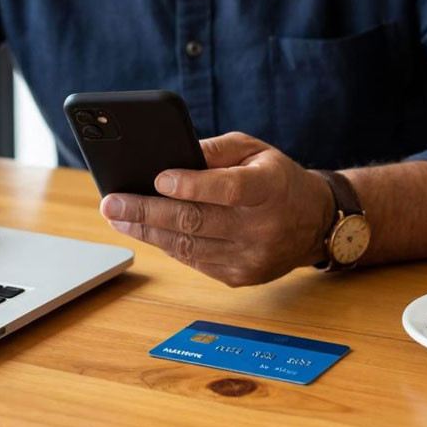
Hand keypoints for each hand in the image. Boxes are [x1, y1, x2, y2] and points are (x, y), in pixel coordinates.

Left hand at [99, 132, 335, 286]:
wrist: (314, 223)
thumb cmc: (276, 178)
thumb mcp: (255, 149)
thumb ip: (216, 150)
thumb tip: (173, 157)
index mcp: (269, 189)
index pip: (227, 189)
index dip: (191, 185)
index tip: (157, 178)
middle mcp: (262, 227)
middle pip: (196, 221)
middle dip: (146, 211)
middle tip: (112, 203)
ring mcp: (251, 257)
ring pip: (188, 246)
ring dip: (146, 232)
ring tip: (117, 217)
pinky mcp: (241, 277)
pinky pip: (194, 261)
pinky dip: (166, 245)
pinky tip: (144, 231)